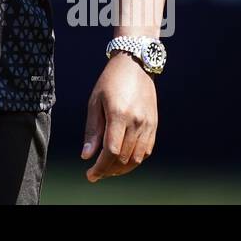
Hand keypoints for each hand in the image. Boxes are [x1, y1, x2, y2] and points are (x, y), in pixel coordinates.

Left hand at [81, 51, 158, 181]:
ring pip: (136, 158)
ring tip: (108, 169)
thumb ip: (92, 130)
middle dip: (108, 170)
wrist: (135, 65)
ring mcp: (148, 124)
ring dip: (121, 169)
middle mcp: (137, 122)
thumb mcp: (95, 102)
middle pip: (123, 158)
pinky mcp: (154, 125)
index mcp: (119, 114)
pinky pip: (146, 151)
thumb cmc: (110, 81)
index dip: (100, 167)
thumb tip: (86, 156)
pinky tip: (123, 161)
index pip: (111, 151)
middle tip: (96, 173)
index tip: (90, 175)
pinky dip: (134, 161)